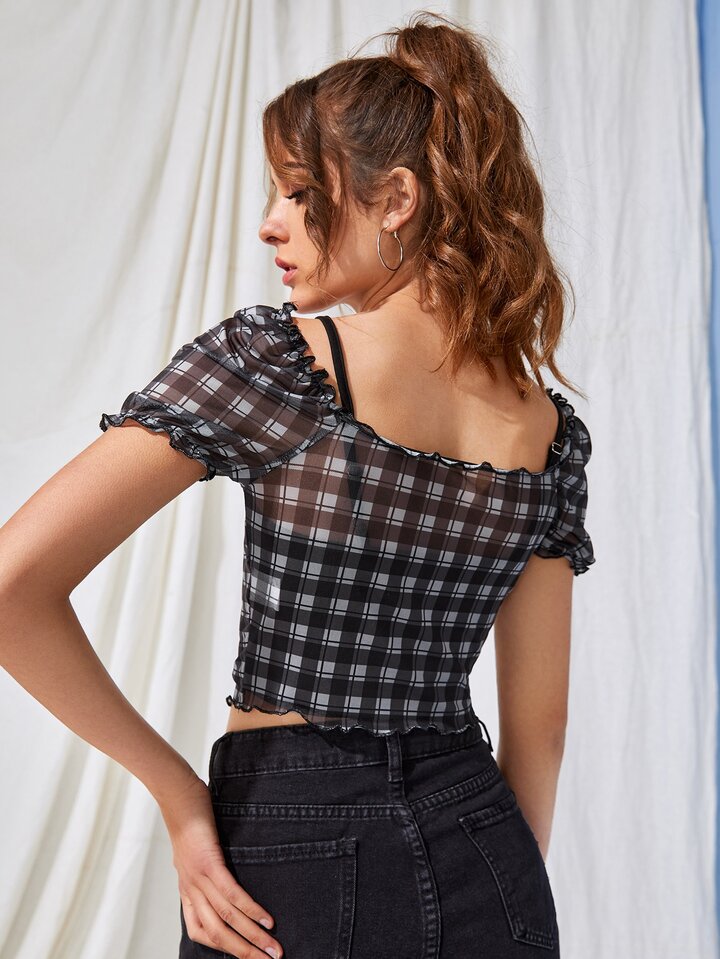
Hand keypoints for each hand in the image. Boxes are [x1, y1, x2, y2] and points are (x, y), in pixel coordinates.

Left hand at [158, 772, 283, 958]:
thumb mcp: (193, 852)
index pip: (202, 932)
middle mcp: (191, 890)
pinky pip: (231, 894)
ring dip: (252, 938)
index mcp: (187, 890)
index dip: (224, 948)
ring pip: (226, 919)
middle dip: (245, 953)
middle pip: (218, 934)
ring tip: (274, 950)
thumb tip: (225, 878)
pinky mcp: (209, 862)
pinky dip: (250, 910)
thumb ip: (206, 869)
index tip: (247, 955)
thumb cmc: (190, 819)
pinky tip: (266, 920)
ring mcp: (199, 878)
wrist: (177, 796)